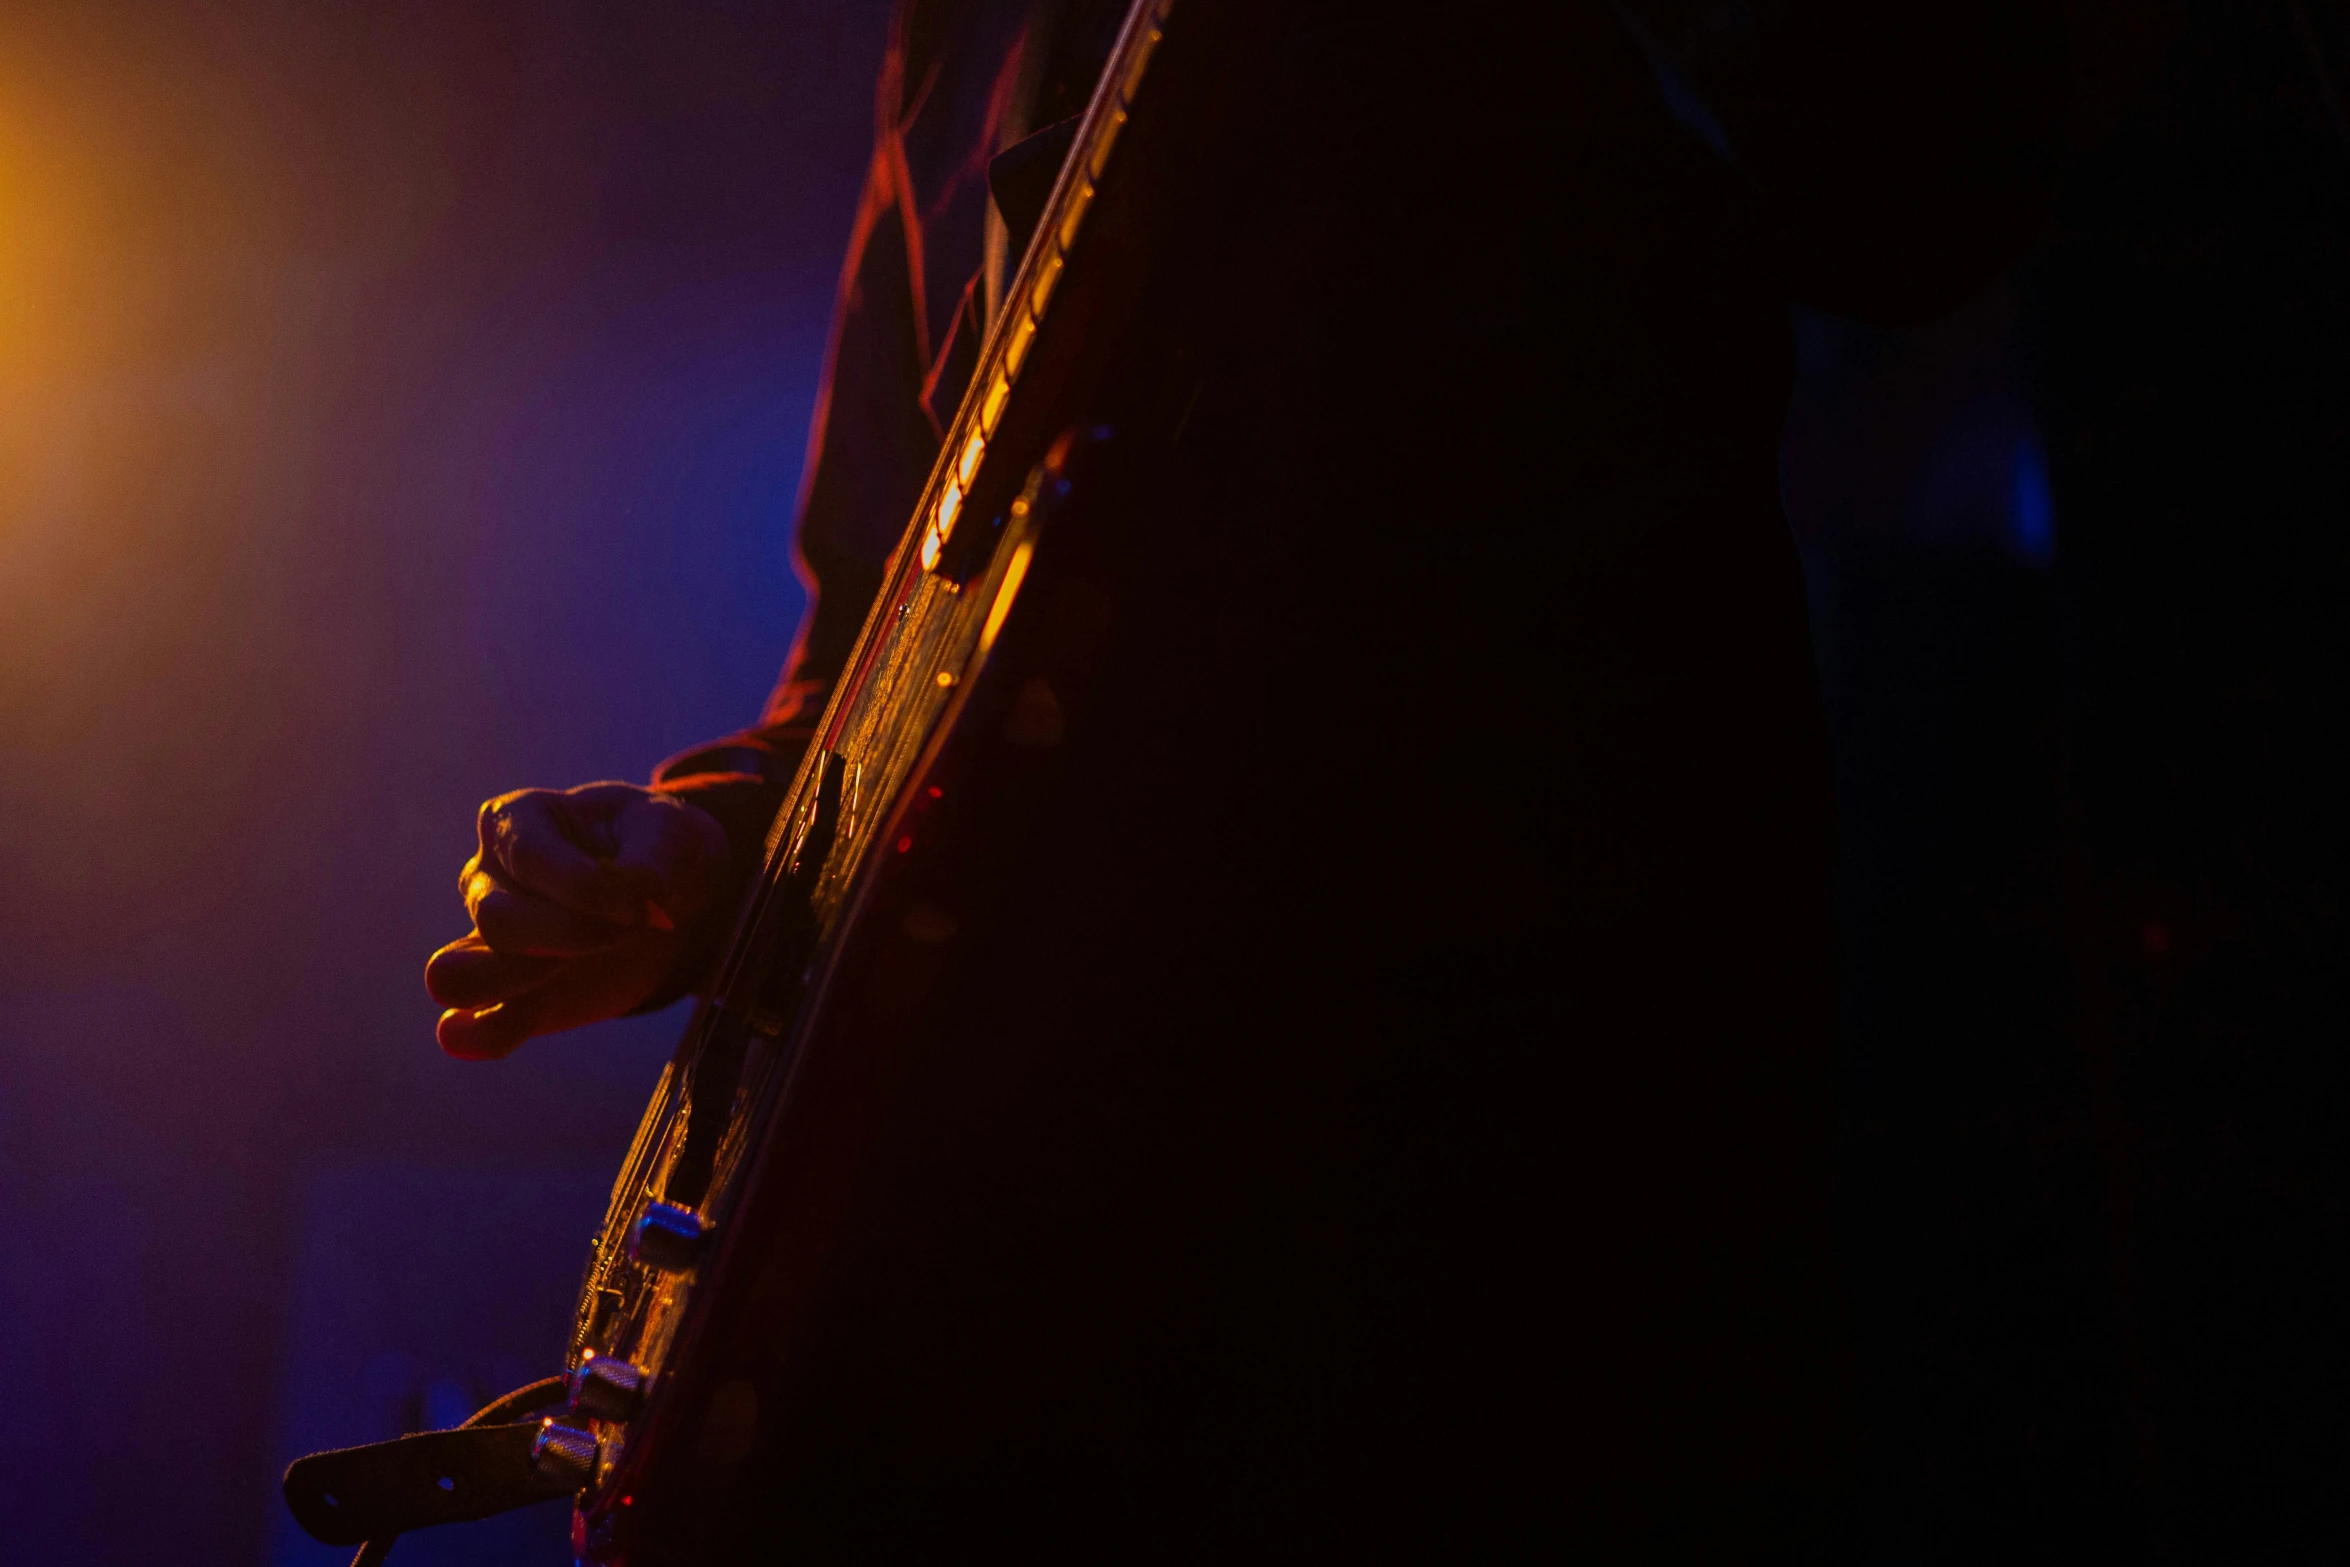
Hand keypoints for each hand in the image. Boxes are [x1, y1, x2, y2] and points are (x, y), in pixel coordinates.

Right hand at [425, 782, 732, 1059]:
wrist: (674, 900)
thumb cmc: (658, 848)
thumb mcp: (669, 833)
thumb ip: (651, 861)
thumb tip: (639, 896)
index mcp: (515, 821)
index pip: (528, 856)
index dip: (585, 886)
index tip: (643, 905)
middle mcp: (486, 881)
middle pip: (495, 919)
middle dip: (566, 935)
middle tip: (625, 934)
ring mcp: (487, 945)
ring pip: (457, 975)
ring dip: (515, 982)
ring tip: (576, 971)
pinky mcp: (511, 1000)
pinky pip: (469, 1028)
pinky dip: (482, 1034)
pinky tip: (513, 1028)